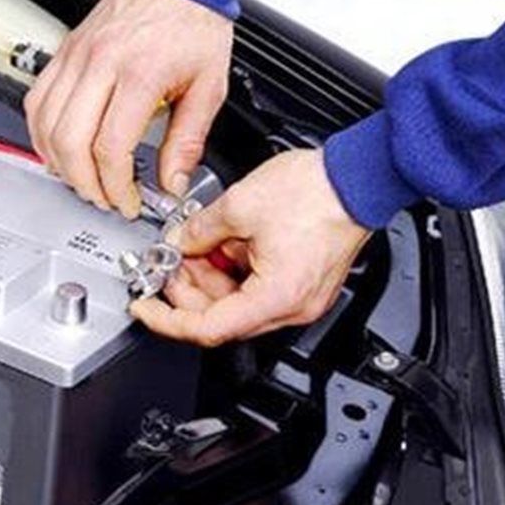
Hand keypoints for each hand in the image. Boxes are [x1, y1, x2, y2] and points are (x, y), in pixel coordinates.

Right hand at [25, 0, 232, 217]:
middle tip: (103, 197)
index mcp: (140, 74)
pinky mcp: (63, 54)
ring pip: (44, 125)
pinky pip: (36, 102)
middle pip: (70, 142)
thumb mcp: (209, 87)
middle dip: (84, 183)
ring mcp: (76, 57)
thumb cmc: (192, 23)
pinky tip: (60, 148)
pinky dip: (41, 134)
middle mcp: (101, 64)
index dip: (116, 186)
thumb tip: (172, 183)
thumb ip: (187, 141)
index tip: (127, 201)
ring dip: (60, 163)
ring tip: (82, 179)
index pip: (111, 146)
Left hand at [129, 149, 370, 346]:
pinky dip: (231, 270)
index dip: (167, 320)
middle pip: (220, 318)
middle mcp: (291, 307)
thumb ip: (197, 231)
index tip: (145, 308)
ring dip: (207, 277)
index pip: (207, 328)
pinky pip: (254, 288)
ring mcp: (298, 297)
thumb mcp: (239, 206)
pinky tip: (220, 244)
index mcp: (276, 297)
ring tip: (194, 245)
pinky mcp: (300, 283)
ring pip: (235, 303)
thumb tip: (177, 243)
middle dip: (186, 290)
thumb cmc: (318, 191)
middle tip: (168, 262)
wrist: (358, 176)